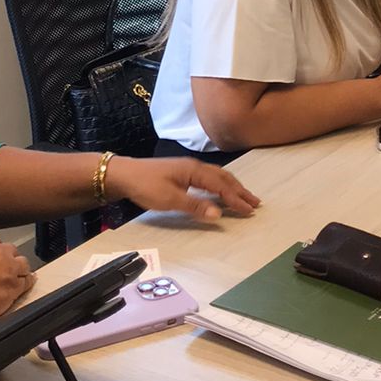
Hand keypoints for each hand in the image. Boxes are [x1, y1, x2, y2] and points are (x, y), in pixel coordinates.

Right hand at [0, 235, 34, 329]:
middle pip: (13, 252)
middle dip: (10, 261)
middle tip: (6, 272)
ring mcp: (8, 269)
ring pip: (24, 265)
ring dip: (20, 272)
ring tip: (17, 280)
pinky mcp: (13, 288)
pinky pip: (26, 283)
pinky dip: (25, 286)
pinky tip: (22, 289)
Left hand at [105, 157, 260, 222]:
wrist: (125, 174)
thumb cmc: (146, 186)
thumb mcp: (170, 199)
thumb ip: (195, 206)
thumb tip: (219, 213)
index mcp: (194, 171)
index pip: (221, 186)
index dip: (236, 199)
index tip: (249, 210)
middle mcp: (195, 167)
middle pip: (223, 178)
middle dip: (240, 191)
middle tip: (255, 203)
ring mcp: (189, 168)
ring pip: (217, 176)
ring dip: (232, 187)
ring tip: (245, 197)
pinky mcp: (183, 172)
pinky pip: (209, 178)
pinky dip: (221, 185)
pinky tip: (222, 191)